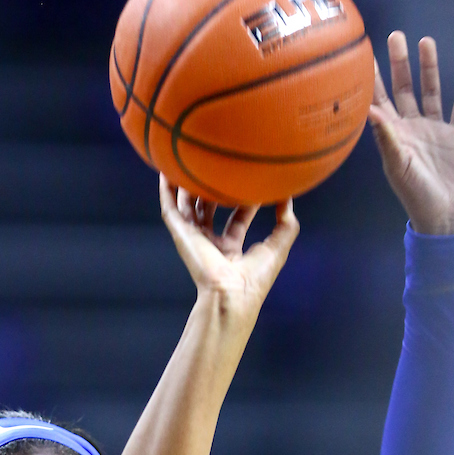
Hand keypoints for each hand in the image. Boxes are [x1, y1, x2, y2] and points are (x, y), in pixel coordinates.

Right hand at [159, 175, 298, 314]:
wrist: (231, 294)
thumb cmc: (255, 279)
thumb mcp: (278, 246)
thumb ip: (286, 224)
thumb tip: (288, 198)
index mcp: (232, 250)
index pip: (237, 219)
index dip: (245, 201)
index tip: (252, 182)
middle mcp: (211, 244)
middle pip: (210, 211)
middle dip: (214, 191)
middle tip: (221, 167)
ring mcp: (194, 239)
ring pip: (188, 206)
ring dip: (189, 186)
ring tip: (191, 160)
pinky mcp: (182, 235)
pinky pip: (170, 209)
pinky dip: (167, 191)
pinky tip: (166, 171)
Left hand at [369, 32, 453, 234]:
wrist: (447, 218)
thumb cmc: (417, 197)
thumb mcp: (399, 167)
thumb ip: (386, 138)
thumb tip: (370, 110)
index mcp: (393, 137)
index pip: (379, 102)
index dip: (372, 81)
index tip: (364, 56)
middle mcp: (412, 130)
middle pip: (404, 90)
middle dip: (399, 64)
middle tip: (395, 36)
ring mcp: (435, 131)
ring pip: (431, 92)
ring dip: (429, 68)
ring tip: (426, 41)